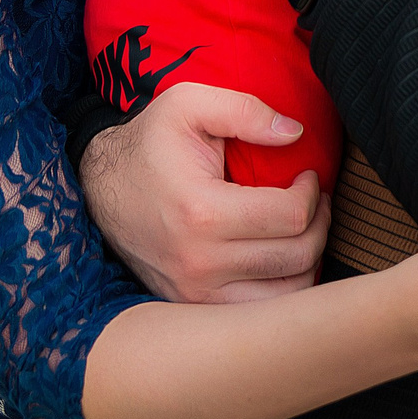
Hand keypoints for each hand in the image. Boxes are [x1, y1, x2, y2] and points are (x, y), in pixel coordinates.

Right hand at [78, 81, 332, 302]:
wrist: (97, 187)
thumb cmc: (148, 142)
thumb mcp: (187, 104)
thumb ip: (245, 110)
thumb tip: (295, 133)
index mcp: (202, 211)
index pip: (290, 216)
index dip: (313, 193)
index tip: (308, 176)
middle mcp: (199, 261)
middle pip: (296, 257)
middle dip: (320, 224)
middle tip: (315, 201)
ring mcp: (195, 291)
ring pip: (286, 296)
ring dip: (308, 260)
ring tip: (302, 230)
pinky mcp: (192, 305)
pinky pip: (258, 314)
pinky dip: (283, 290)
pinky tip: (279, 259)